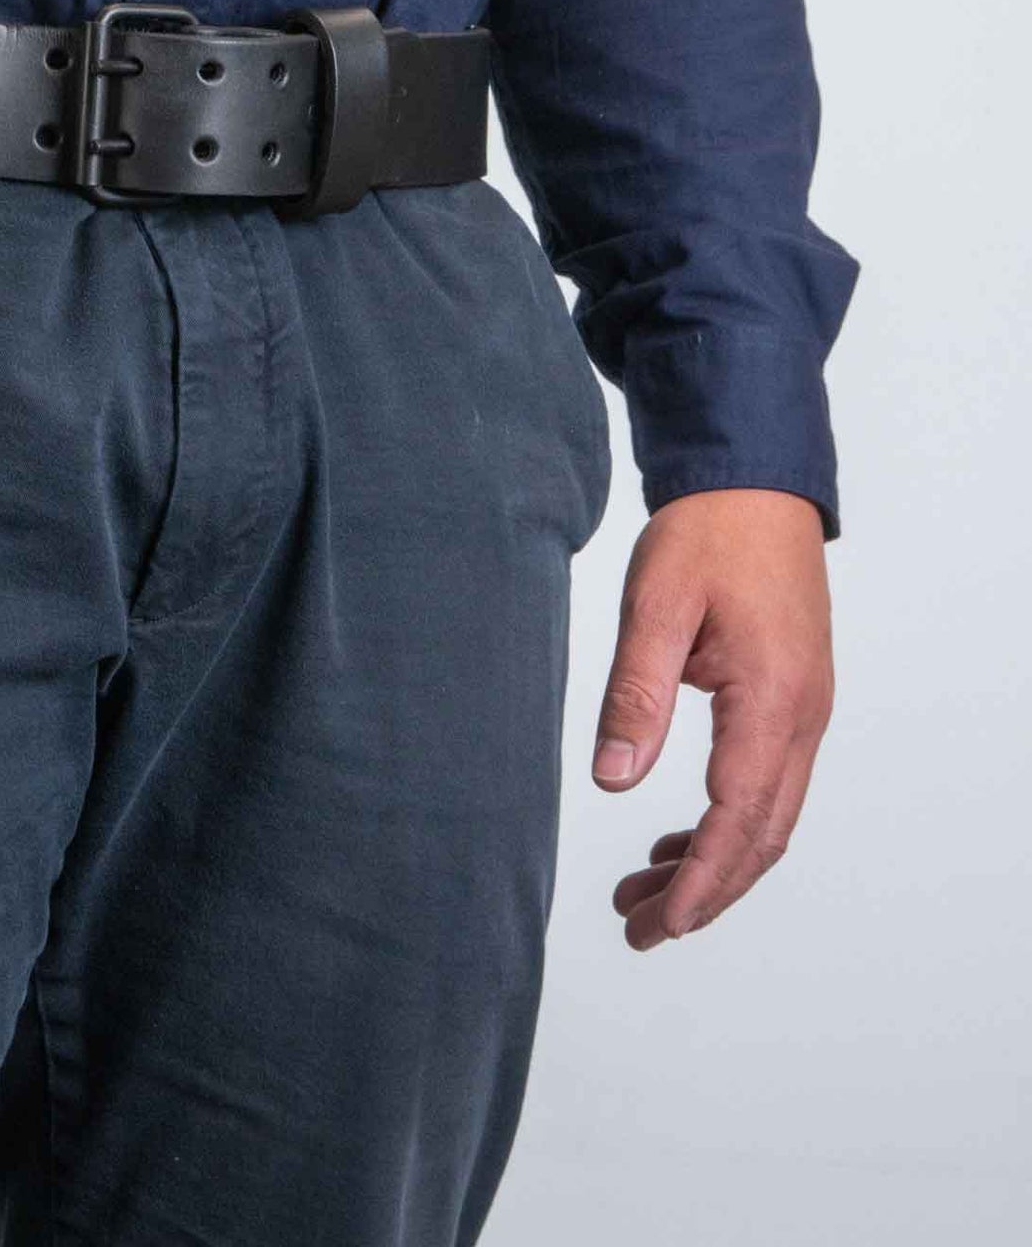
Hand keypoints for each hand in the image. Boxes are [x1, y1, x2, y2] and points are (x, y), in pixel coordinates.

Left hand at [592, 488, 832, 949]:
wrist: (755, 484)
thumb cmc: (707, 535)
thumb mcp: (655, 606)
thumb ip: (636, 693)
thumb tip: (611, 780)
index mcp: (772, 700)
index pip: (739, 818)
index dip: (700, 881)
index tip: (659, 925)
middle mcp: (802, 716)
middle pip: (762, 835)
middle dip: (704, 892)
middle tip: (640, 930)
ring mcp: (803, 709)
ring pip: (766, 814)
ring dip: (711, 862)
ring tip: (642, 894)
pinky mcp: (788, 698)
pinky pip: (765, 781)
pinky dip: (724, 821)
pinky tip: (676, 837)